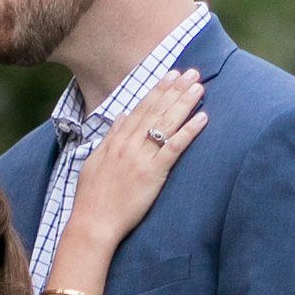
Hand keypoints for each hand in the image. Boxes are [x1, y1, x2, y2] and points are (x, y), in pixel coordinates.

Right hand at [68, 70, 205, 249]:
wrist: (93, 221)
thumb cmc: (92, 197)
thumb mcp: (95, 160)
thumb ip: (110, 137)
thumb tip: (121, 116)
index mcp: (116, 141)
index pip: (141, 109)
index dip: (158, 90)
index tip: (171, 75)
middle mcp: (129, 144)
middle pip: (156, 110)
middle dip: (175, 90)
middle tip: (192, 73)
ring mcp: (141, 157)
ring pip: (166, 123)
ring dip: (184, 103)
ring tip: (199, 87)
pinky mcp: (153, 173)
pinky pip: (174, 148)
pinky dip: (189, 132)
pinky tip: (202, 118)